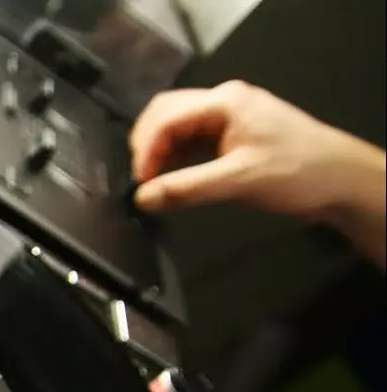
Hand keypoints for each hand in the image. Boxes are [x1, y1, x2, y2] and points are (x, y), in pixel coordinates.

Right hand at [130, 81, 384, 226]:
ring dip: (160, 151)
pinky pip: (193, 140)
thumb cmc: (297, 173)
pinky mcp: (233, 135)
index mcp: (225, 102)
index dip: (146, 149)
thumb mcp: (238, 181)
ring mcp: (229, 117)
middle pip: (166, 114)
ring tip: (153, 182)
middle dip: (147, 145)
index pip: (167, 117)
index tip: (139, 183)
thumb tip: (142, 198)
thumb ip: (186, 189)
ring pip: (177, 127)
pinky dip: (176, 157)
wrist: (343, 181)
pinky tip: (172, 177)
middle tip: (141, 180)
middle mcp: (224, 102)